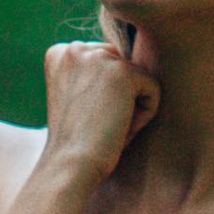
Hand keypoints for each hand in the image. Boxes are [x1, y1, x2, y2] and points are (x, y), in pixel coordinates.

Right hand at [44, 24, 159, 176]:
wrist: (70, 165)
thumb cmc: (76, 142)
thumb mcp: (77, 97)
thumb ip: (94, 74)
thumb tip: (132, 63)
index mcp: (59, 53)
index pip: (105, 63)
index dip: (103, 96)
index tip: (84, 117)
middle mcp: (75, 48)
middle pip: (124, 67)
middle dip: (119, 99)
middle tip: (97, 125)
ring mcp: (98, 57)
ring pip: (139, 79)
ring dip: (130, 108)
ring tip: (107, 127)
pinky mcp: (123, 72)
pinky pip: (153, 89)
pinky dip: (144, 115)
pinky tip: (120, 128)